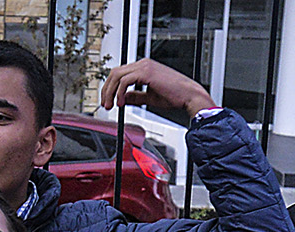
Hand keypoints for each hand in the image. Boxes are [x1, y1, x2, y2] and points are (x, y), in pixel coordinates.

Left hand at [99, 59, 215, 118]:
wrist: (189, 95)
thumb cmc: (175, 96)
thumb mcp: (149, 97)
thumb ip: (135, 97)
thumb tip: (122, 99)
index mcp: (144, 67)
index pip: (120, 74)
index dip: (110, 88)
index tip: (108, 101)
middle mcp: (143, 64)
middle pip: (115, 73)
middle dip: (106, 90)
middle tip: (105, 105)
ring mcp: (144, 66)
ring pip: (117, 75)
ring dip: (110, 92)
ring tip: (111, 105)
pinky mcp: (146, 72)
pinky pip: (124, 81)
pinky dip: (119, 92)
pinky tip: (121, 103)